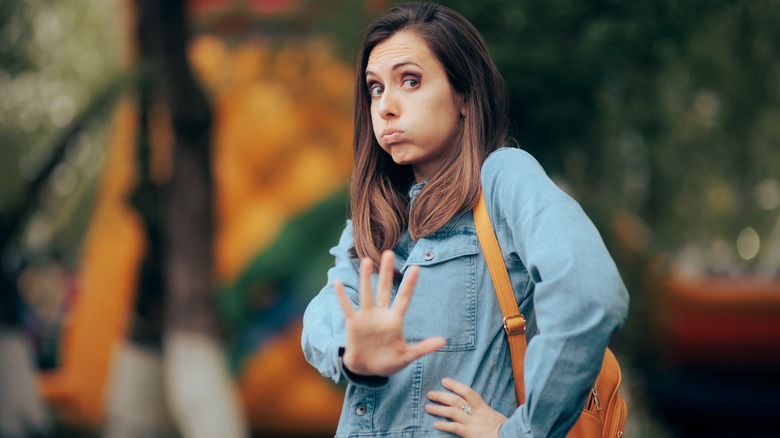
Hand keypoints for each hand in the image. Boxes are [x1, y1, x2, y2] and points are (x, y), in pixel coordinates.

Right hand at [335, 250, 445, 376]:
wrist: (367, 370)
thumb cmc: (388, 361)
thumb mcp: (407, 356)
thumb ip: (424, 348)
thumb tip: (444, 341)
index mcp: (395, 320)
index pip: (404, 298)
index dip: (409, 284)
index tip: (416, 268)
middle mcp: (381, 314)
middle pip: (384, 289)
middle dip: (386, 272)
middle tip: (389, 252)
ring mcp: (366, 317)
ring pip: (366, 293)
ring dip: (366, 278)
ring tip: (366, 261)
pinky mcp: (353, 323)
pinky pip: (346, 307)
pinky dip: (341, 296)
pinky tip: (337, 283)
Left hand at [426, 378, 506, 437]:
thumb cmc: (505, 431)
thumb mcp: (496, 419)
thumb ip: (485, 413)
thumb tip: (473, 409)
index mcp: (484, 408)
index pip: (468, 392)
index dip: (455, 385)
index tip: (444, 380)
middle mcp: (478, 414)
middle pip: (457, 400)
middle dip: (442, 395)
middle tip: (430, 393)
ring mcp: (473, 424)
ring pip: (453, 412)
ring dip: (439, 409)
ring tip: (428, 407)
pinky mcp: (470, 434)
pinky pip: (455, 427)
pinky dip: (444, 425)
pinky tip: (436, 424)